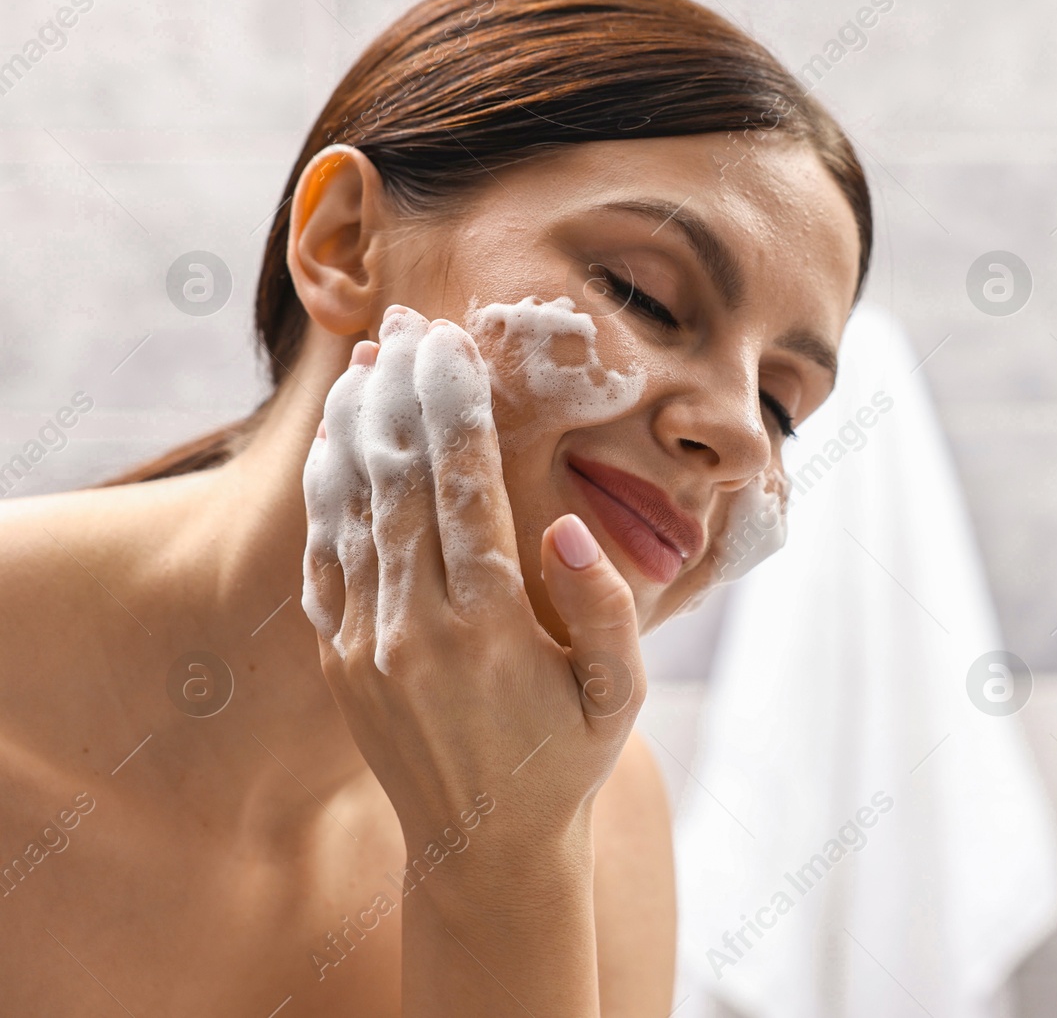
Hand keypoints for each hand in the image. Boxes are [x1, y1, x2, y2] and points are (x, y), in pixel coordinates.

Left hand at [300, 304, 645, 858]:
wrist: (483, 848)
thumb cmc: (567, 760)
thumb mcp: (618, 695)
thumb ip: (602, 611)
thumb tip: (568, 531)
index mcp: (489, 626)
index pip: (464, 486)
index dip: (455, 406)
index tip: (452, 342)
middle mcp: (415, 627)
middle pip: (399, 481)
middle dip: (401, 392)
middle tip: (406, 324)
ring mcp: (365, 644)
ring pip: (351, 509)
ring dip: (356, 427)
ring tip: (363, 360)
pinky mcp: (338, 659)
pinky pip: (323, 558)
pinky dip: (326, 491)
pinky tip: (336, 444)